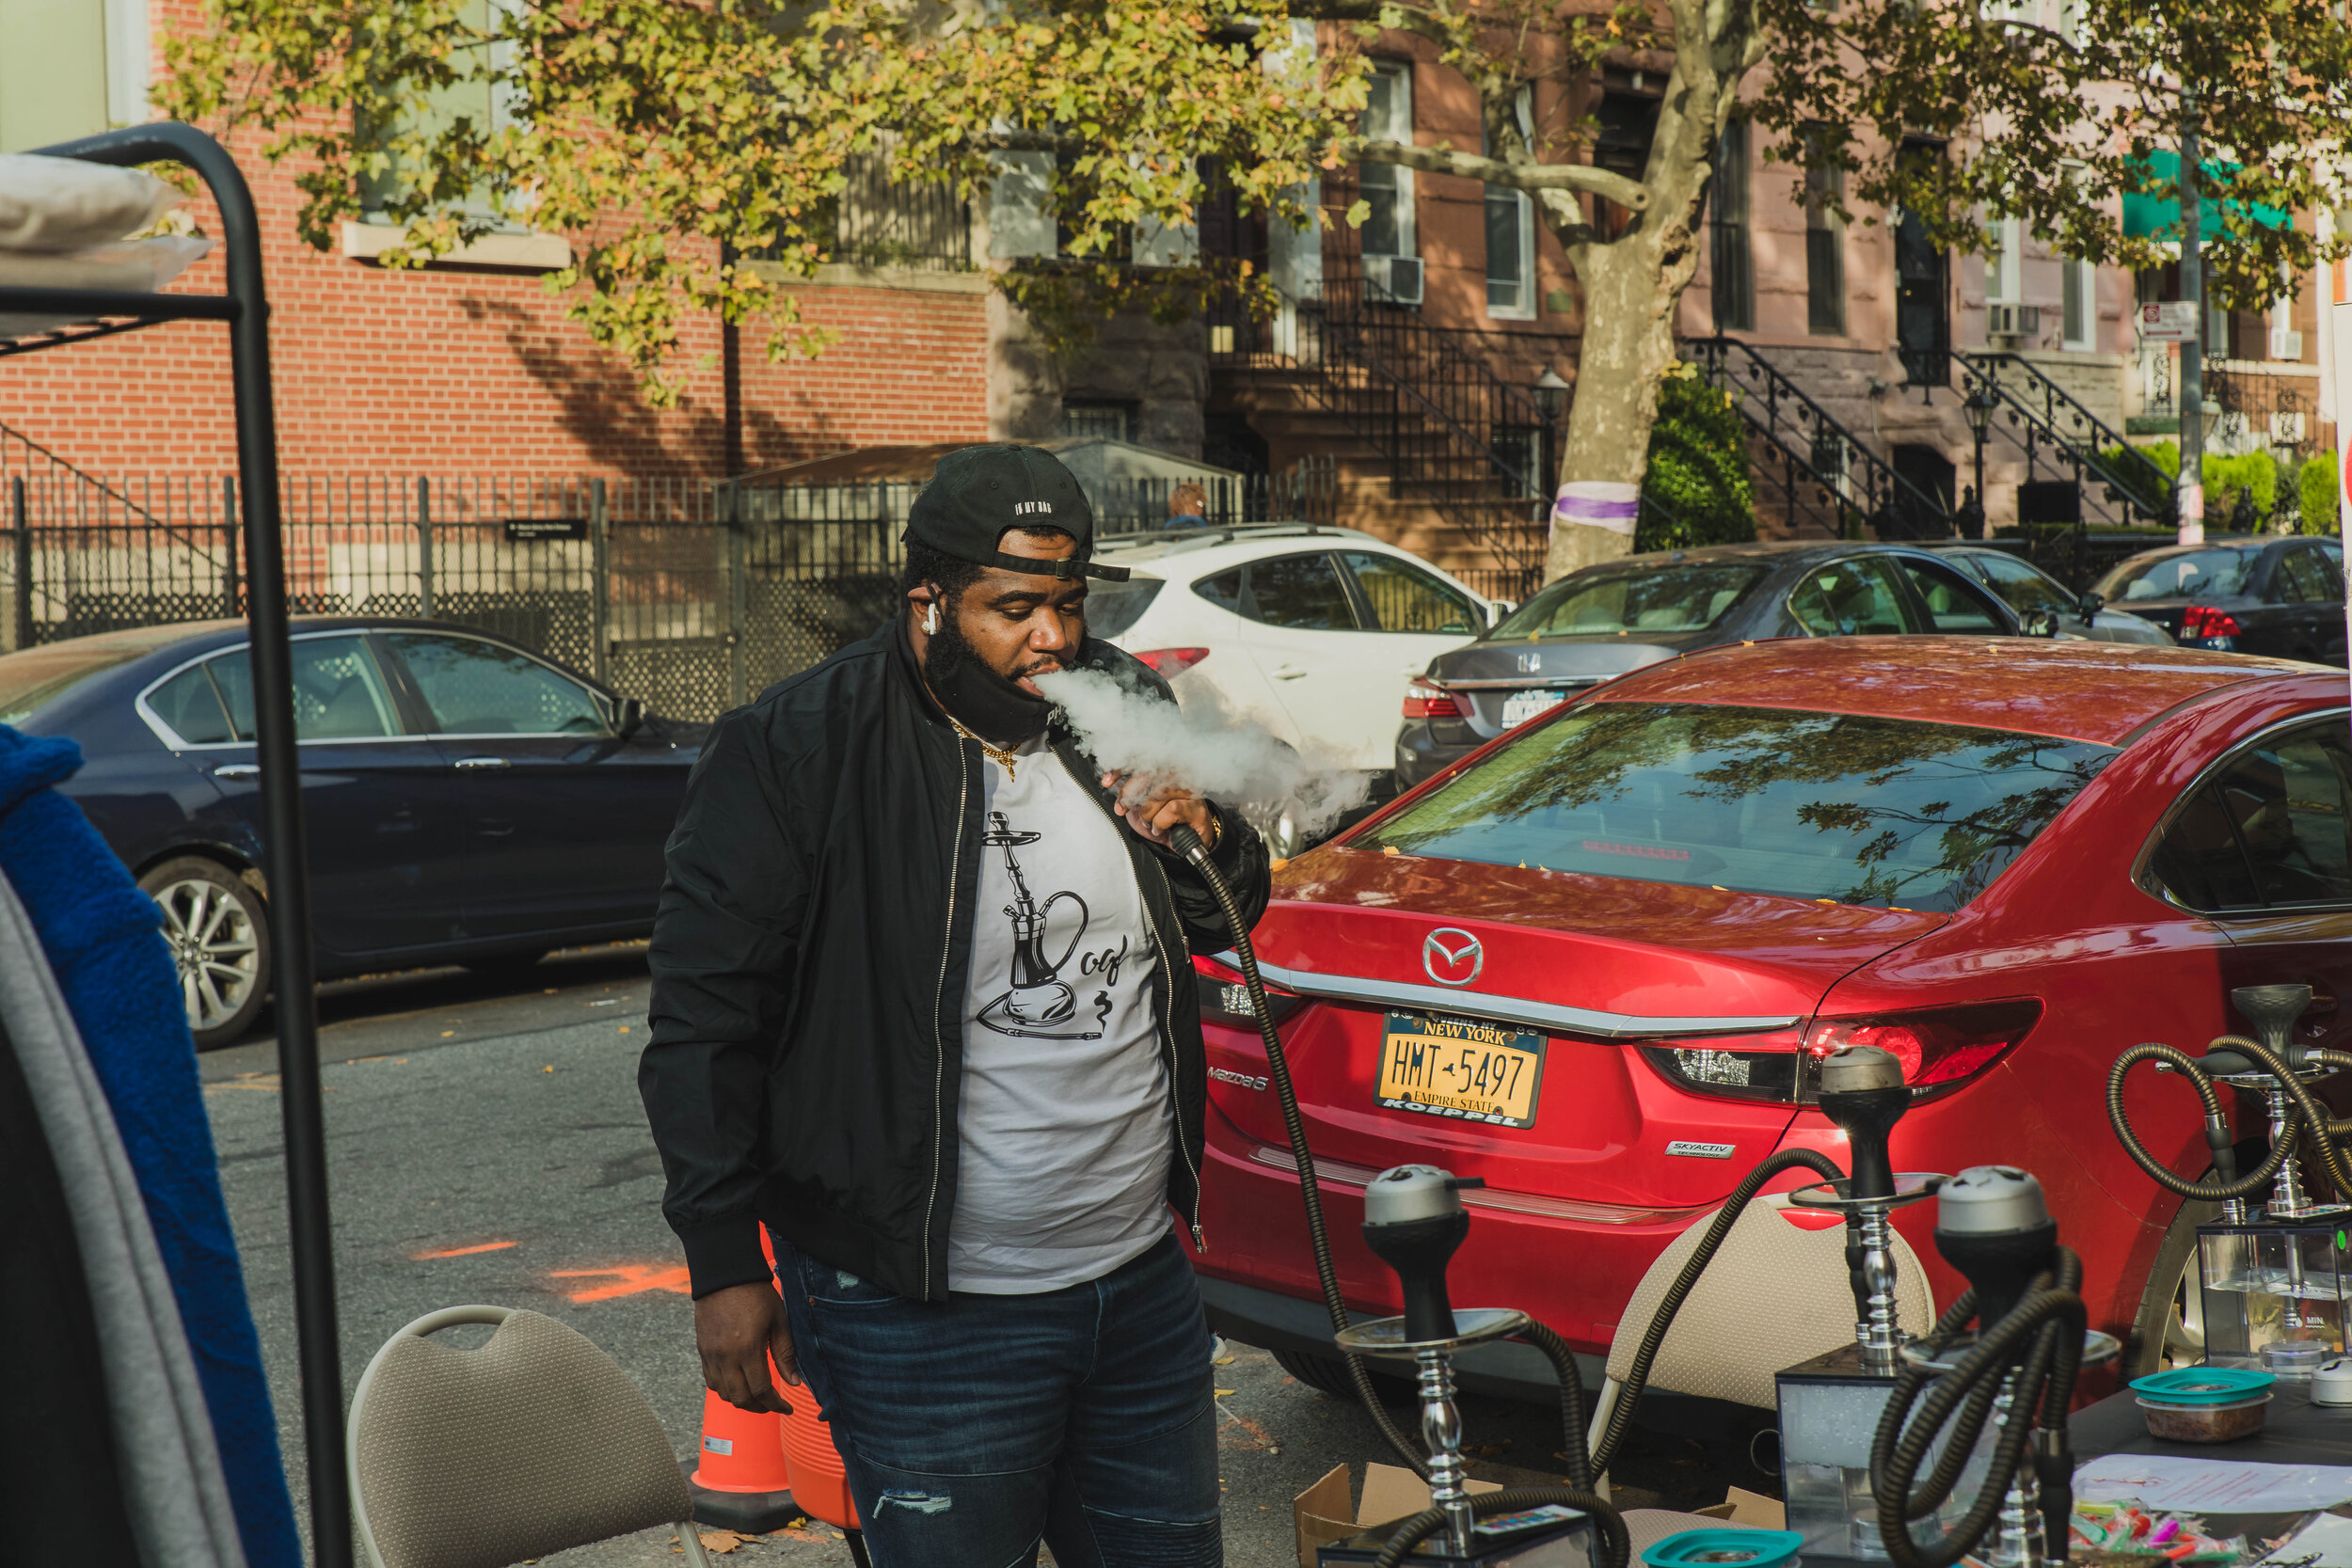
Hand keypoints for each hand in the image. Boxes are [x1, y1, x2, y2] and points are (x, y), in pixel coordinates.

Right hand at [694, 1279, 800, 1413]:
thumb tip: (794, 1382)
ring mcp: (711, 1355)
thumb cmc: (756, 1294)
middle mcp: (726, 1357)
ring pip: (724, 1393)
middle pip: (740, 1398)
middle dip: (759, 1408)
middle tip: (773, 1405)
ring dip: (741, 1400)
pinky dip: (725, 1389)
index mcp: (748, 1349)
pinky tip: (738, 1383)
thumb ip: (785, 1354)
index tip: (787, 1409)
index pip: (761, 1391)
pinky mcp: (702, 1350)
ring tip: (757, 1396)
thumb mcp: (778, 1320)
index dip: (776, 1405)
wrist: (725, 1274)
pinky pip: (711, 1381)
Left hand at [1101, 771, 1214, 849]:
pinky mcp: (1197, 806)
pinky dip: (1160, 822)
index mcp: (1163, 771)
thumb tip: (1111, 782)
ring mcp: (1190, 789)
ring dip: (1147, 813)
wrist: (1186, 844)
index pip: (1141, 760)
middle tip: (1122, 809)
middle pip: (1149, 772)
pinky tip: (1160, 829)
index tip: (1106, 782)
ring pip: (1159, 793)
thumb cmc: (1163, 822)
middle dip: (1129, 792)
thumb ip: (1129, 793)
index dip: (1121, 768)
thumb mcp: (1139, 806)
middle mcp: (1179, 774)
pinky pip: (1172, 809)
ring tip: (1148, 823)